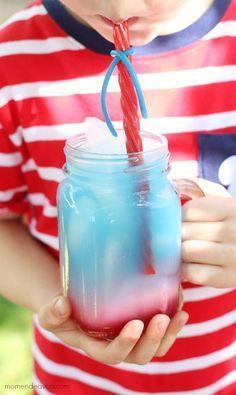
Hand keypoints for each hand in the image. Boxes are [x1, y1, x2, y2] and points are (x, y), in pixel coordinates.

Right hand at [38, 293, 187, 364]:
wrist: (76, 305)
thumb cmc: (64, 312)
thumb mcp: (52, 313)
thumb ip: (53, 312)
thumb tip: (63, 303)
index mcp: (98, 348)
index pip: (113, 354)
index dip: (126, 344)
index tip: (135, 325)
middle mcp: (119, 347)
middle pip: (141, 355)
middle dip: (153, 340)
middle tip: (161, 318)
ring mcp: (134, 338)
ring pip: (157, 346)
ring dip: (170, 334)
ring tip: (180, 314)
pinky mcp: (144, 326)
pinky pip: (163, 332)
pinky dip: (174, 322)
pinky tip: (180, 304)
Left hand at [181, 178, 235, 287]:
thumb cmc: (233, 224)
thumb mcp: (226, 203)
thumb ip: (203, 189)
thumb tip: (172, 183)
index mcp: (231, 208)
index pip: (190, 210)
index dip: (177, 217)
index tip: (176, 222)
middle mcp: (233, 231)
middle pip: (185, 231)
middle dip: (173, 236)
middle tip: (170, 238)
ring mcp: (233, 256)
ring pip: (187, 251)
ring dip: (176, 253)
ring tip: (176, 251)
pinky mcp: (228, 278)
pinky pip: (195, 273)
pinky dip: (185, 270)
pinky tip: (187, 265)